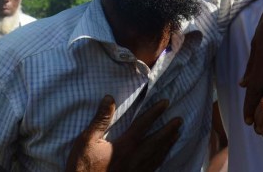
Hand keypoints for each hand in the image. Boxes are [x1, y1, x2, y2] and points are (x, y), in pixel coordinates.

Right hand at [66, 95, 182, 171]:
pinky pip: (153, 168)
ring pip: (157, 155)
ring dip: (167, 144)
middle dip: (168, 129)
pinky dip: (160, 159)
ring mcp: (137, 171)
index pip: (143, 125)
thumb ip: (100, 120)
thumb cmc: (83, 167)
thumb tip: (109, 98)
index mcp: (125, 146)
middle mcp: (135, 158)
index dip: (155, 112)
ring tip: (176, 135)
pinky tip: (163, 157)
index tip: (166, 103)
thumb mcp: (86, 141)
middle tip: (179, 120)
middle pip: (156, 141)